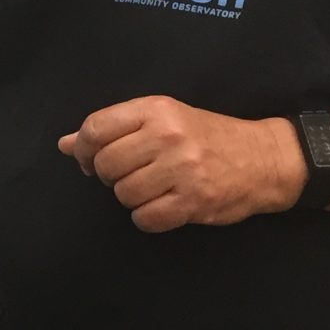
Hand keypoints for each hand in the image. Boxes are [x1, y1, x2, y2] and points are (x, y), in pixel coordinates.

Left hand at [59, 96, 303, 232]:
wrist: (264, 158)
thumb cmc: (206, 137)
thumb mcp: (161, 120)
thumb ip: (113, 129)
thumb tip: (65, 144)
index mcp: (156, 110)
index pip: (95, 128)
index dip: (83, 149)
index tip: (88, 160)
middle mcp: (167, 136)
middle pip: (105, 164)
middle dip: (110, 176)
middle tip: (130, 174)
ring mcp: (182, 169)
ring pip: (123, 194)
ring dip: (132, 198)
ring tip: (154, 188)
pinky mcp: (194, 200)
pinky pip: (145, 218)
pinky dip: (148, 218)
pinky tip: (163, 206)